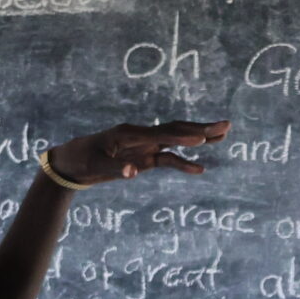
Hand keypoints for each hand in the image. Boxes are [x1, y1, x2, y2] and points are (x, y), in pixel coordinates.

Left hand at [46, 120, 230, 185]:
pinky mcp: (145, 156)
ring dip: (199, 138)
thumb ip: (116, 169)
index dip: (181, 137)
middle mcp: (141, 135)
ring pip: (177, 140)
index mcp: (129, 133)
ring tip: (224, 134)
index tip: (201, 139)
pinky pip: (169, 158)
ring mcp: (145, 145)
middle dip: (201, 129)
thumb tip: (133, 172)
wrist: (73, 162)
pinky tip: (199, 169)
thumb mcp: (96, 166)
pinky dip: (183, 163)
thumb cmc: (83, 160)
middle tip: (226, 126)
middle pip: (175, 130)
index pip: (160, 134)